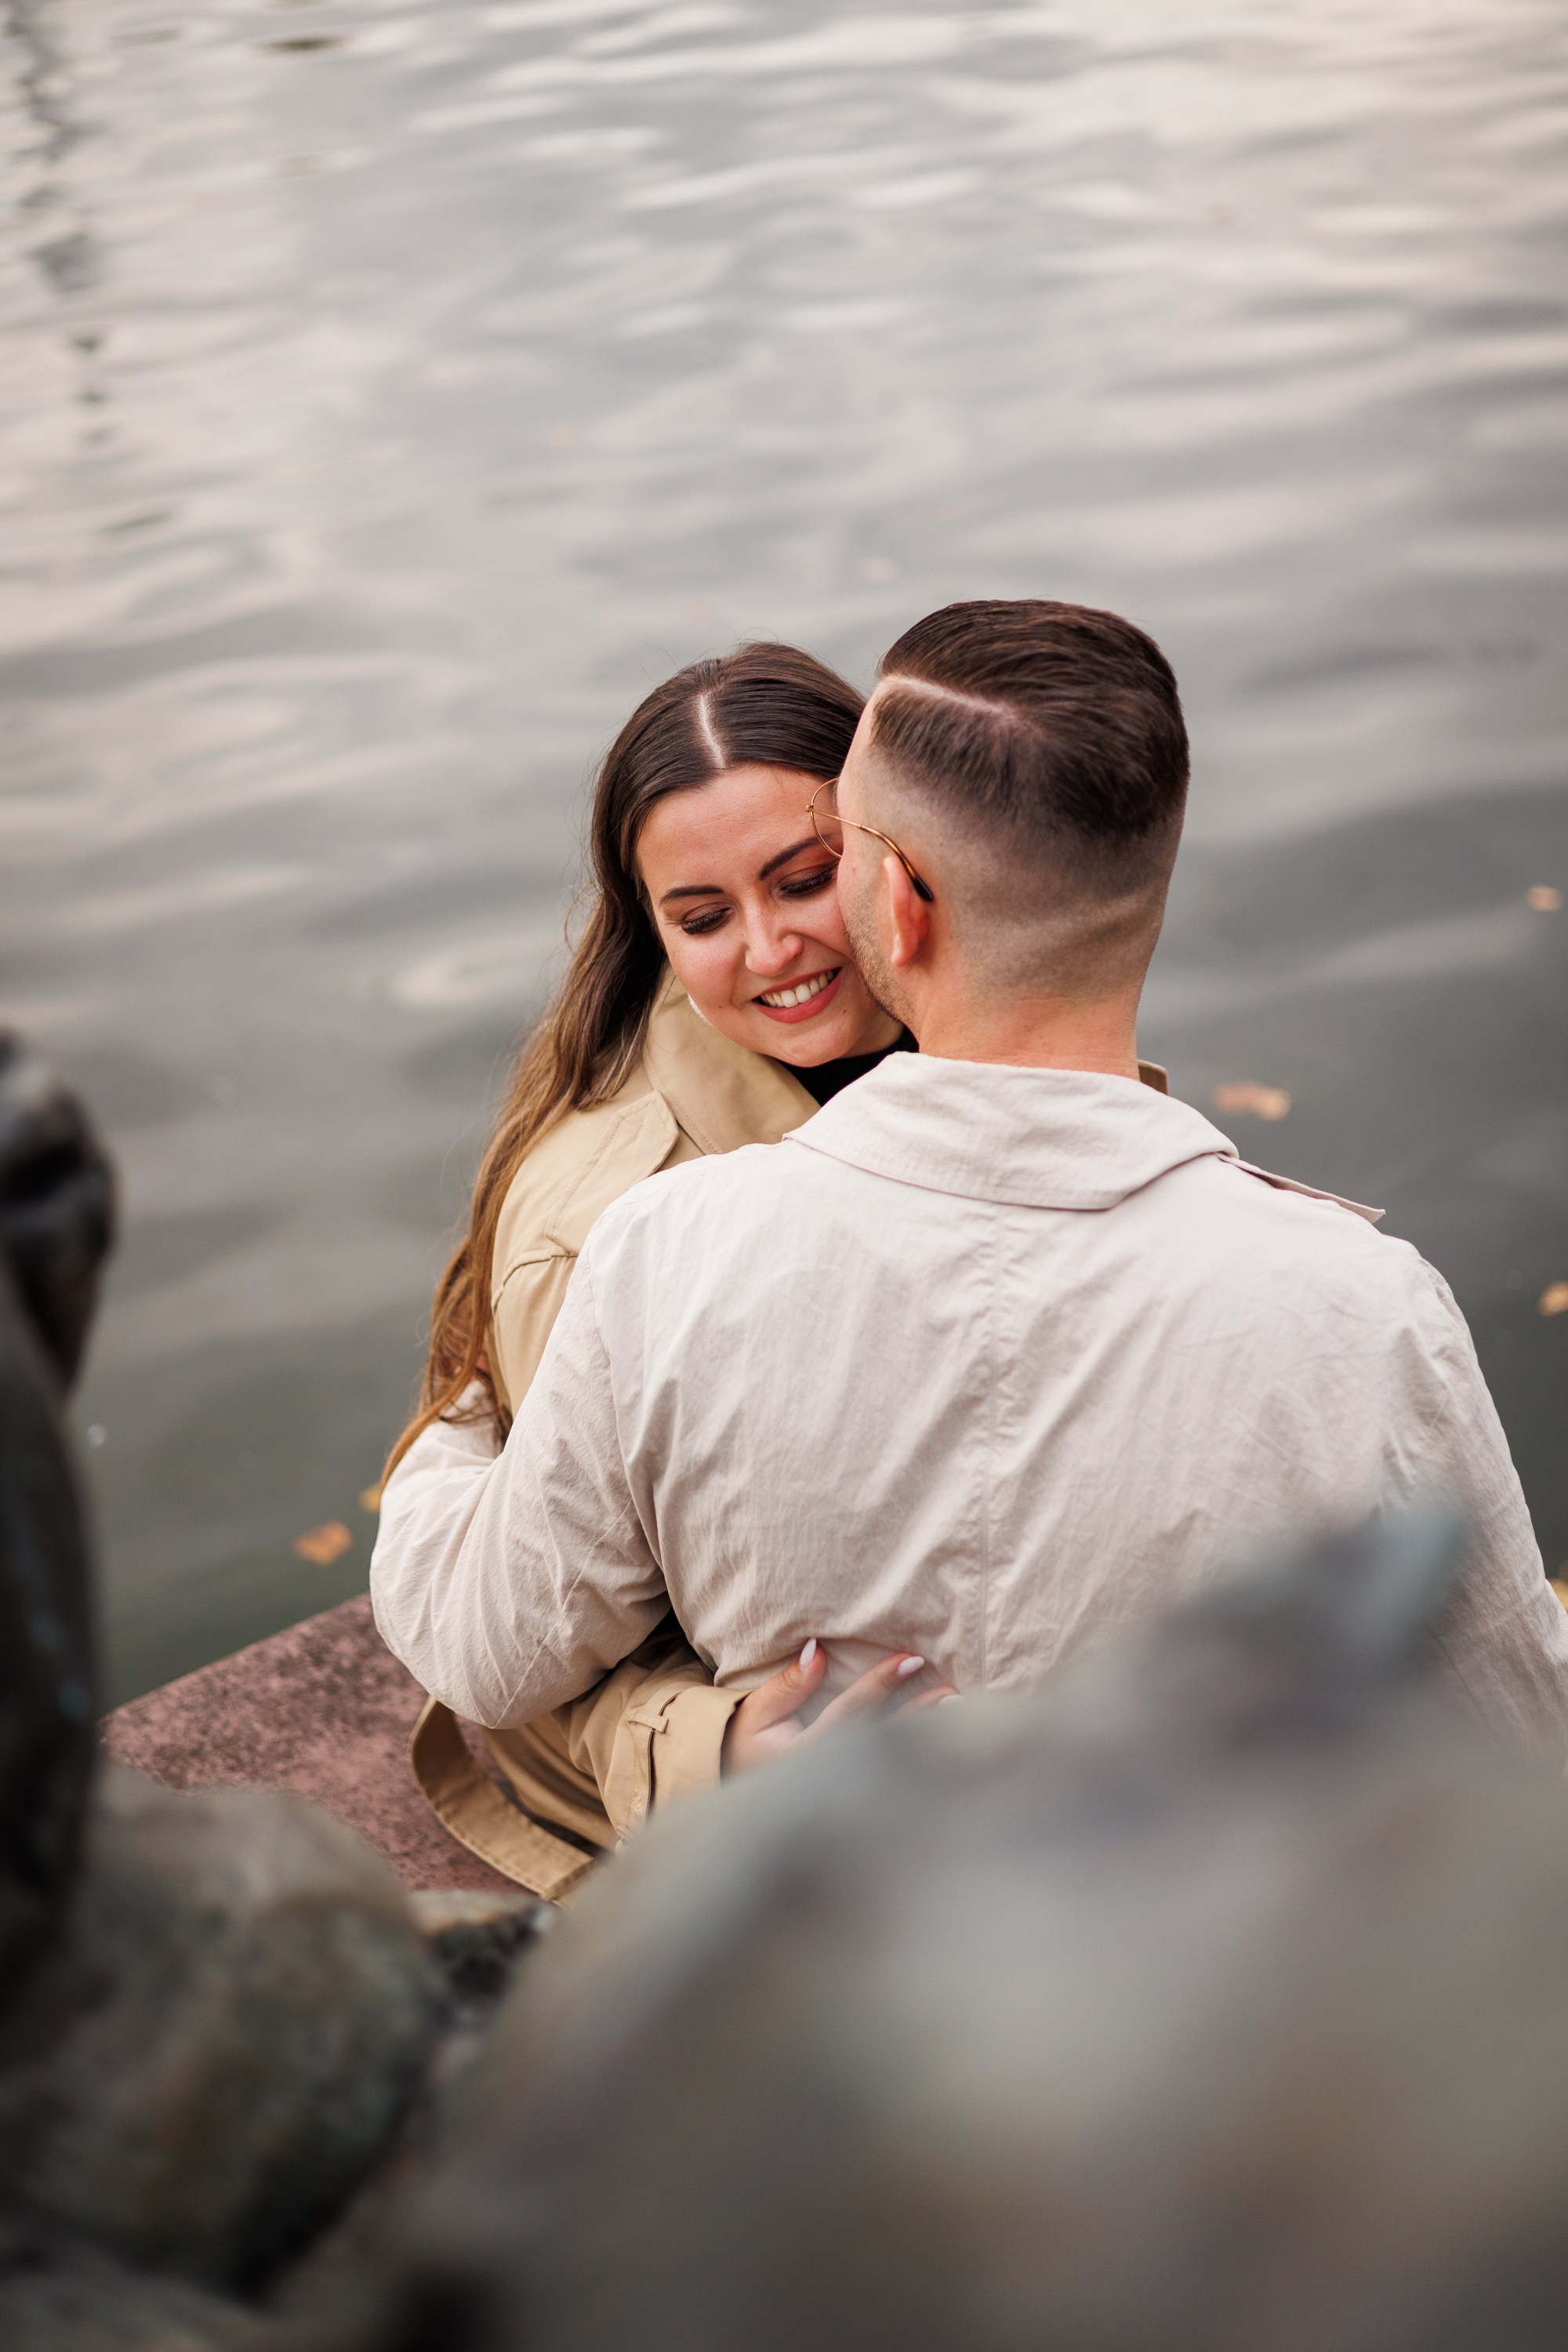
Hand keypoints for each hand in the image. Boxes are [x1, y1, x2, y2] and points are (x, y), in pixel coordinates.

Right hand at [722, 1640, 957, 1776]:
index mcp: (803, 1756)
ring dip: (925, 1735)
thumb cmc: (745, 1744)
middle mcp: (828, 1777)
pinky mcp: (852, 1795)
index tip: (911, 1659)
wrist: (739, 1795)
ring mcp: (841, 1790)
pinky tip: (943, 1738)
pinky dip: (917, 1754)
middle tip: (950, 1692)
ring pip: (891, 1759)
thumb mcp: (757, 1712)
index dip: (880, 1683)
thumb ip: (787, 1685)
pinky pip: (890, 1771)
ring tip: (957, 1710)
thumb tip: (817, 1651)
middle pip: (882, 1740)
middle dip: (918, 1714)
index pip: (851, 1712)